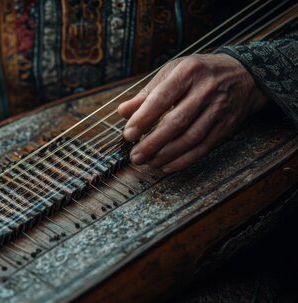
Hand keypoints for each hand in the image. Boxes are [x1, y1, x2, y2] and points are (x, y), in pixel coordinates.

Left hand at [118, 53, 268, 172]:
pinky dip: (183, 160)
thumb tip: (123, 111)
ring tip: (147, 162)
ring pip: (190, 138)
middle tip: (135, 156)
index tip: (128, 134)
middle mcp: (206, 90)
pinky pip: (203, 148)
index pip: (162, 98)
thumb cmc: (199, 74)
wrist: (244, 75)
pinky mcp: (226, 126)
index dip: (143, 118)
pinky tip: (166, 166)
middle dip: (153, 143)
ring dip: (166, 154)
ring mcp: (219, 109)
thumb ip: (147, 93)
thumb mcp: (173, 72)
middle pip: (176, 122)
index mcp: (188, 72)